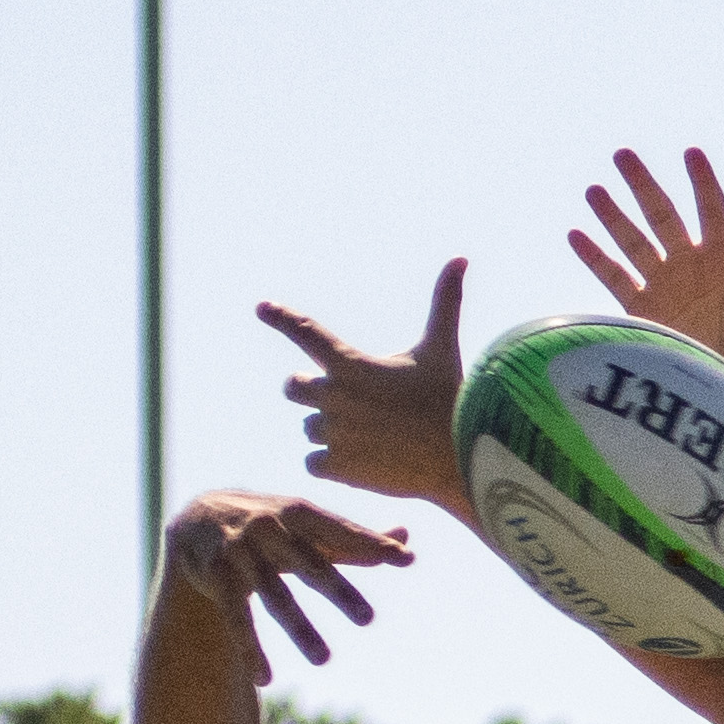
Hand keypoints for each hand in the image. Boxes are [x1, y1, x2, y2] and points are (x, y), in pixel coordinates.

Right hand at [163, 491, 411, 685]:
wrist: (198, 516)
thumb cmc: (270, 523)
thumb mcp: (309, 525)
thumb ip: (355, 538)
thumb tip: (407, 537)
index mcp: (299, 512)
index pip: (342, 530)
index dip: (372, 543)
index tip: (406, 559)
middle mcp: (269, 528)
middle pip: (311, 564)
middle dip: (339, 591)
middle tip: (368, 619)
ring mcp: (241, 552)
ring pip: (275, 596)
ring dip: (299, 629)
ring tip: (323, 660)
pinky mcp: (216, 576)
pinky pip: (236, 617)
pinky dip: (250, 649)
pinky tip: (265, 679)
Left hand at [256, 260, 469, 515]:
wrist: (461, 459)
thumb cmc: (450, 399)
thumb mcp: (441, 348)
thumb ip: (444, 302)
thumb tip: (460, 256)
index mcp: (351, 363)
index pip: (305, 332)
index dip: (281, 318)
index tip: (262, 308)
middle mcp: (334, 396)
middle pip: (294, 386)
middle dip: (309, 389)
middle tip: (339, 398)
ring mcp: (334, 434)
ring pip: (310, 429)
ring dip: (330, 430)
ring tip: (368, 436)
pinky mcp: (338, 468)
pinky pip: (313, 462)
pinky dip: (330, 463)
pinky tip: (360, 462)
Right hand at [569, 147, 723, 413]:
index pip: (713, 211)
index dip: (703, 184)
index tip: (692, 153)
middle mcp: (691, 267)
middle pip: (664, 215)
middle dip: (644, 186)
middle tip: (623, 155)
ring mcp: (665, 286)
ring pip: (634, 242)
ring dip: (613, 217)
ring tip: (594, 190)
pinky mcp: (644, 311)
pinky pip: (615, 278)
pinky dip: (596, 258)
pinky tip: (574, 235)